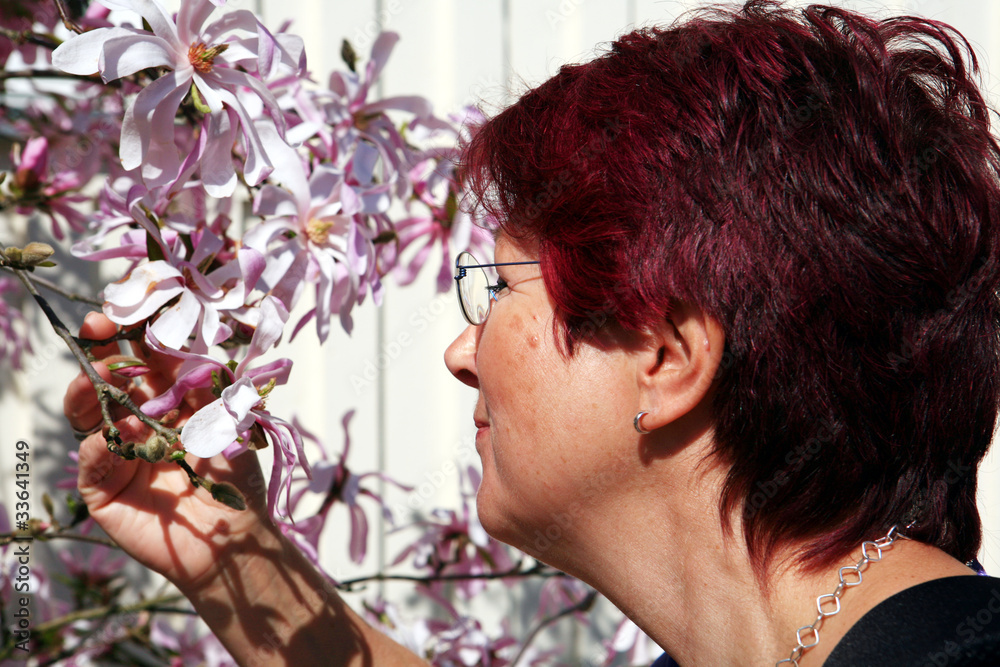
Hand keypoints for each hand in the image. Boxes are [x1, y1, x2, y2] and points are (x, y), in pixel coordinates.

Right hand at [64, 313, 275, 593]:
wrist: (235, 534)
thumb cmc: (234, 474)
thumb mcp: (225, 415)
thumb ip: (201, 377)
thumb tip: (172, 333)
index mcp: (168, 399)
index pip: (139, 358)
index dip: (128, 333)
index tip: (117, 310)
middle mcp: (138, 421)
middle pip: (106, 380)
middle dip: (100, 352)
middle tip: (99, 331)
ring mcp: (117, 452)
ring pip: (87, 413)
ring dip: (90, 390)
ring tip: (100, 379)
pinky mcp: (103, 487)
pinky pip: (90, 457)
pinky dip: (98, 442)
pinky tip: (112, 435)